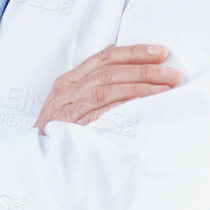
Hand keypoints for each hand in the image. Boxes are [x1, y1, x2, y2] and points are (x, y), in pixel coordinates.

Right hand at [36, 44, 180, 134]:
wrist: (37, 158)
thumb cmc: (59, 128)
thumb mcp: (70, 101)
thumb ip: (91, 81)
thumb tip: (118, 56)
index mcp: (68, 81)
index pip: (104, 58)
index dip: (133, 52)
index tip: (161, 52)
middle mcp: (67, 91)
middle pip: (109, 72)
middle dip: (144, 69)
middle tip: (172, 72)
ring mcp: (69, 109)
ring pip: (106, 89)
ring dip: (139, 87)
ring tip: (165, 88)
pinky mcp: (73, 128)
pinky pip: (101, 113)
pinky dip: (123, 106)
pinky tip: (144, 104)